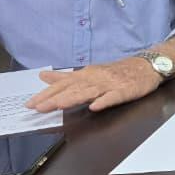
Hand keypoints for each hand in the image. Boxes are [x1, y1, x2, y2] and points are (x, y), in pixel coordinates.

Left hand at [26, 57, 162, 112]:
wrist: (145, 66)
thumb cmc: (117, 71)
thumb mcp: (88, 72)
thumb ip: (66, 77)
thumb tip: (43, 76)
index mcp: (85, 75)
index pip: (62, 85)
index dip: (45, 94)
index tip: (30, 104)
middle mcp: (94, 79)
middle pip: (71, 89)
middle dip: (54, 98)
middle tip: (37, 107)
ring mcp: (109, 85)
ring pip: (88, 92)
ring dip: (73, 98)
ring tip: (58, 105)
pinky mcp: (125, 91)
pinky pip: (113, 97)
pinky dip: (104, 101)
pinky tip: (95, 107)